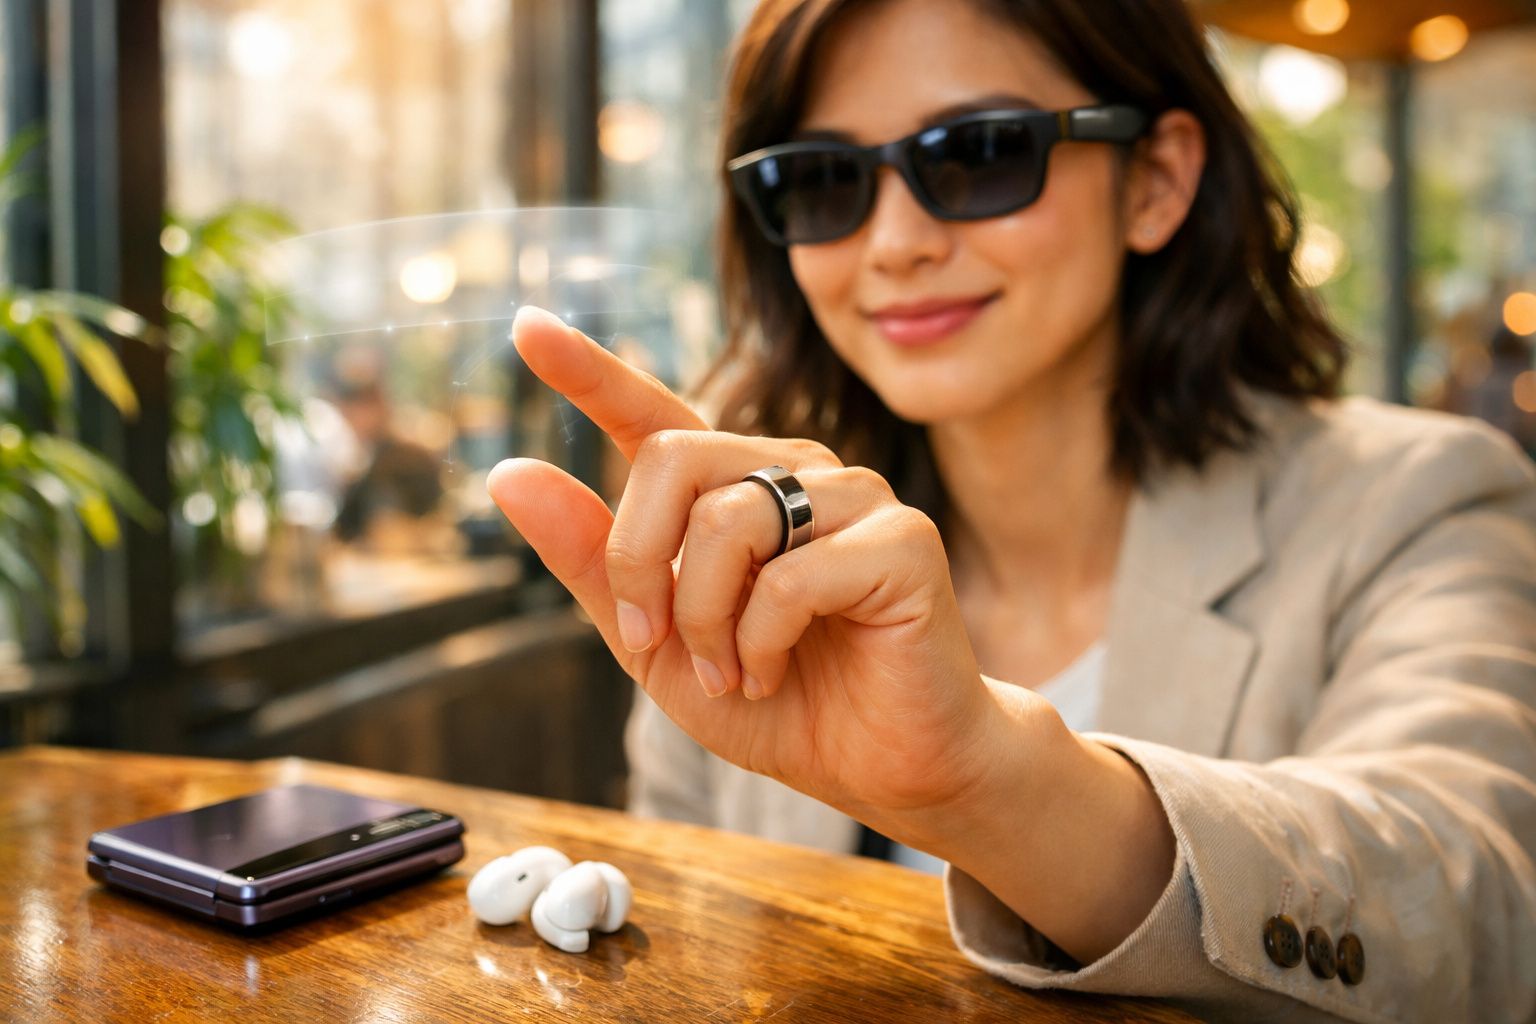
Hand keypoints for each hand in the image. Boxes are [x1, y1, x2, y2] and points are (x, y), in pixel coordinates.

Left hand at [487, 306, 1006, 830]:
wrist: (879, 764)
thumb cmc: (776, 699)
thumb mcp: (657, 642)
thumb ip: (594, 562)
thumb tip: (510, 474)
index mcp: (731, 488)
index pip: (652, 413)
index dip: (589, 371)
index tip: (527, 328)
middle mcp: (791, 471)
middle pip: (671, 456)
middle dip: (640, 563)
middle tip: (659, 639)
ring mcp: (853, 496)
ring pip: (727, 519)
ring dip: (705, 619)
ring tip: (734, 671)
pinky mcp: (902, 539)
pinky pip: (790, 579)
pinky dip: (760, 643)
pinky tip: (774, 672)